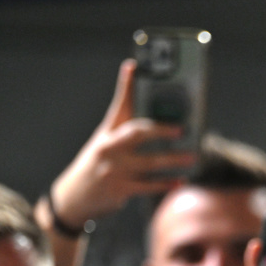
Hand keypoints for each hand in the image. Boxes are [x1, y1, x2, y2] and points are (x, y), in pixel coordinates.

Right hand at [48, 59, 196, 230]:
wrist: (73, 198)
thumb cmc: (95, 166)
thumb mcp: (103, 143)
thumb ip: (124, 130)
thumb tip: (149, 119)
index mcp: (106, 133)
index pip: (118, 105)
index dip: (126, 85)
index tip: (134, 67)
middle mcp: (109, 148)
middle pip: (137, 133)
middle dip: (161, 130)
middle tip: (181, 129)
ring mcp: (114, 169)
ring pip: (150, 162)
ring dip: (173, 160)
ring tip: (192, 158)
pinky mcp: (120, 189)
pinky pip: (149, 185)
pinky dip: (166, 183)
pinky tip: (181, 181)